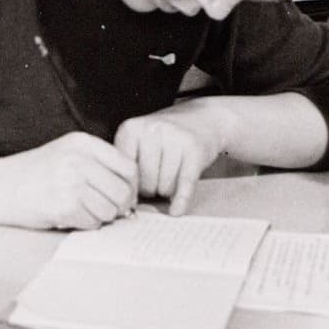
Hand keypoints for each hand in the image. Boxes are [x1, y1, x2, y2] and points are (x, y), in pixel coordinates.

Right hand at [0, 129, 138, 232]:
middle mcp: (78, 159)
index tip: (123, 196)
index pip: (128, 167)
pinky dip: (84, 224)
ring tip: (80, 209)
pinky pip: (93, 223)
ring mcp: (70, 182)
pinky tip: (68, 215)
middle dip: (119, 207)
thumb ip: (99, 166)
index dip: (131, 186)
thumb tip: (133, 195)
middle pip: (123, 191)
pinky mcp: (63, 206)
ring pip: (110, 211)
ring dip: (100, 217)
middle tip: (105, 209)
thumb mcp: (67, 154)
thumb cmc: (36, 173)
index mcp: (82, 142)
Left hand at [112, 101, 234, 213]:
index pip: (125, 175)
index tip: (135, 194)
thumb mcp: (140, 143)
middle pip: (146, 184)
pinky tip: (177, 210)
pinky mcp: (195, 149)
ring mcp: (174, 138)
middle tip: (158, 179)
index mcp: (130, 129)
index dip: (131, 188)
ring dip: (168, 191)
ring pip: (166, 188)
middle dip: (152, 190)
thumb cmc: (166, 137)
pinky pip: (185, 184)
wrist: (202, 118)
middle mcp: (151, 130)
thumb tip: (127, 204)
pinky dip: (181, 201)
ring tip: (172, 174)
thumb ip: (131, 167)